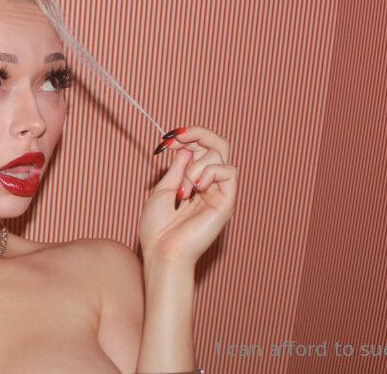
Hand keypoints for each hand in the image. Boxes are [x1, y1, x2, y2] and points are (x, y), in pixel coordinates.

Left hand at [140, 126, 237, 267]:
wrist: (162, 252)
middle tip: (176, 138)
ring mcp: (220, 192)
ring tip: (182, 190)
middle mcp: (211, 185)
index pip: (203, 148)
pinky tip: (194, 189)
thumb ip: (178, 168)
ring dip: (194, 165)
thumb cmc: (159, 228)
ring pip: (219, 154)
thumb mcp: (164, 190)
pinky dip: (208, 172)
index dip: (189, 136)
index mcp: (196, 181)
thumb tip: (188, 149)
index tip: (168, 139)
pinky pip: (228, 172)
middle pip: (218, 144)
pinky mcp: (227, 202)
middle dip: (197, 134)